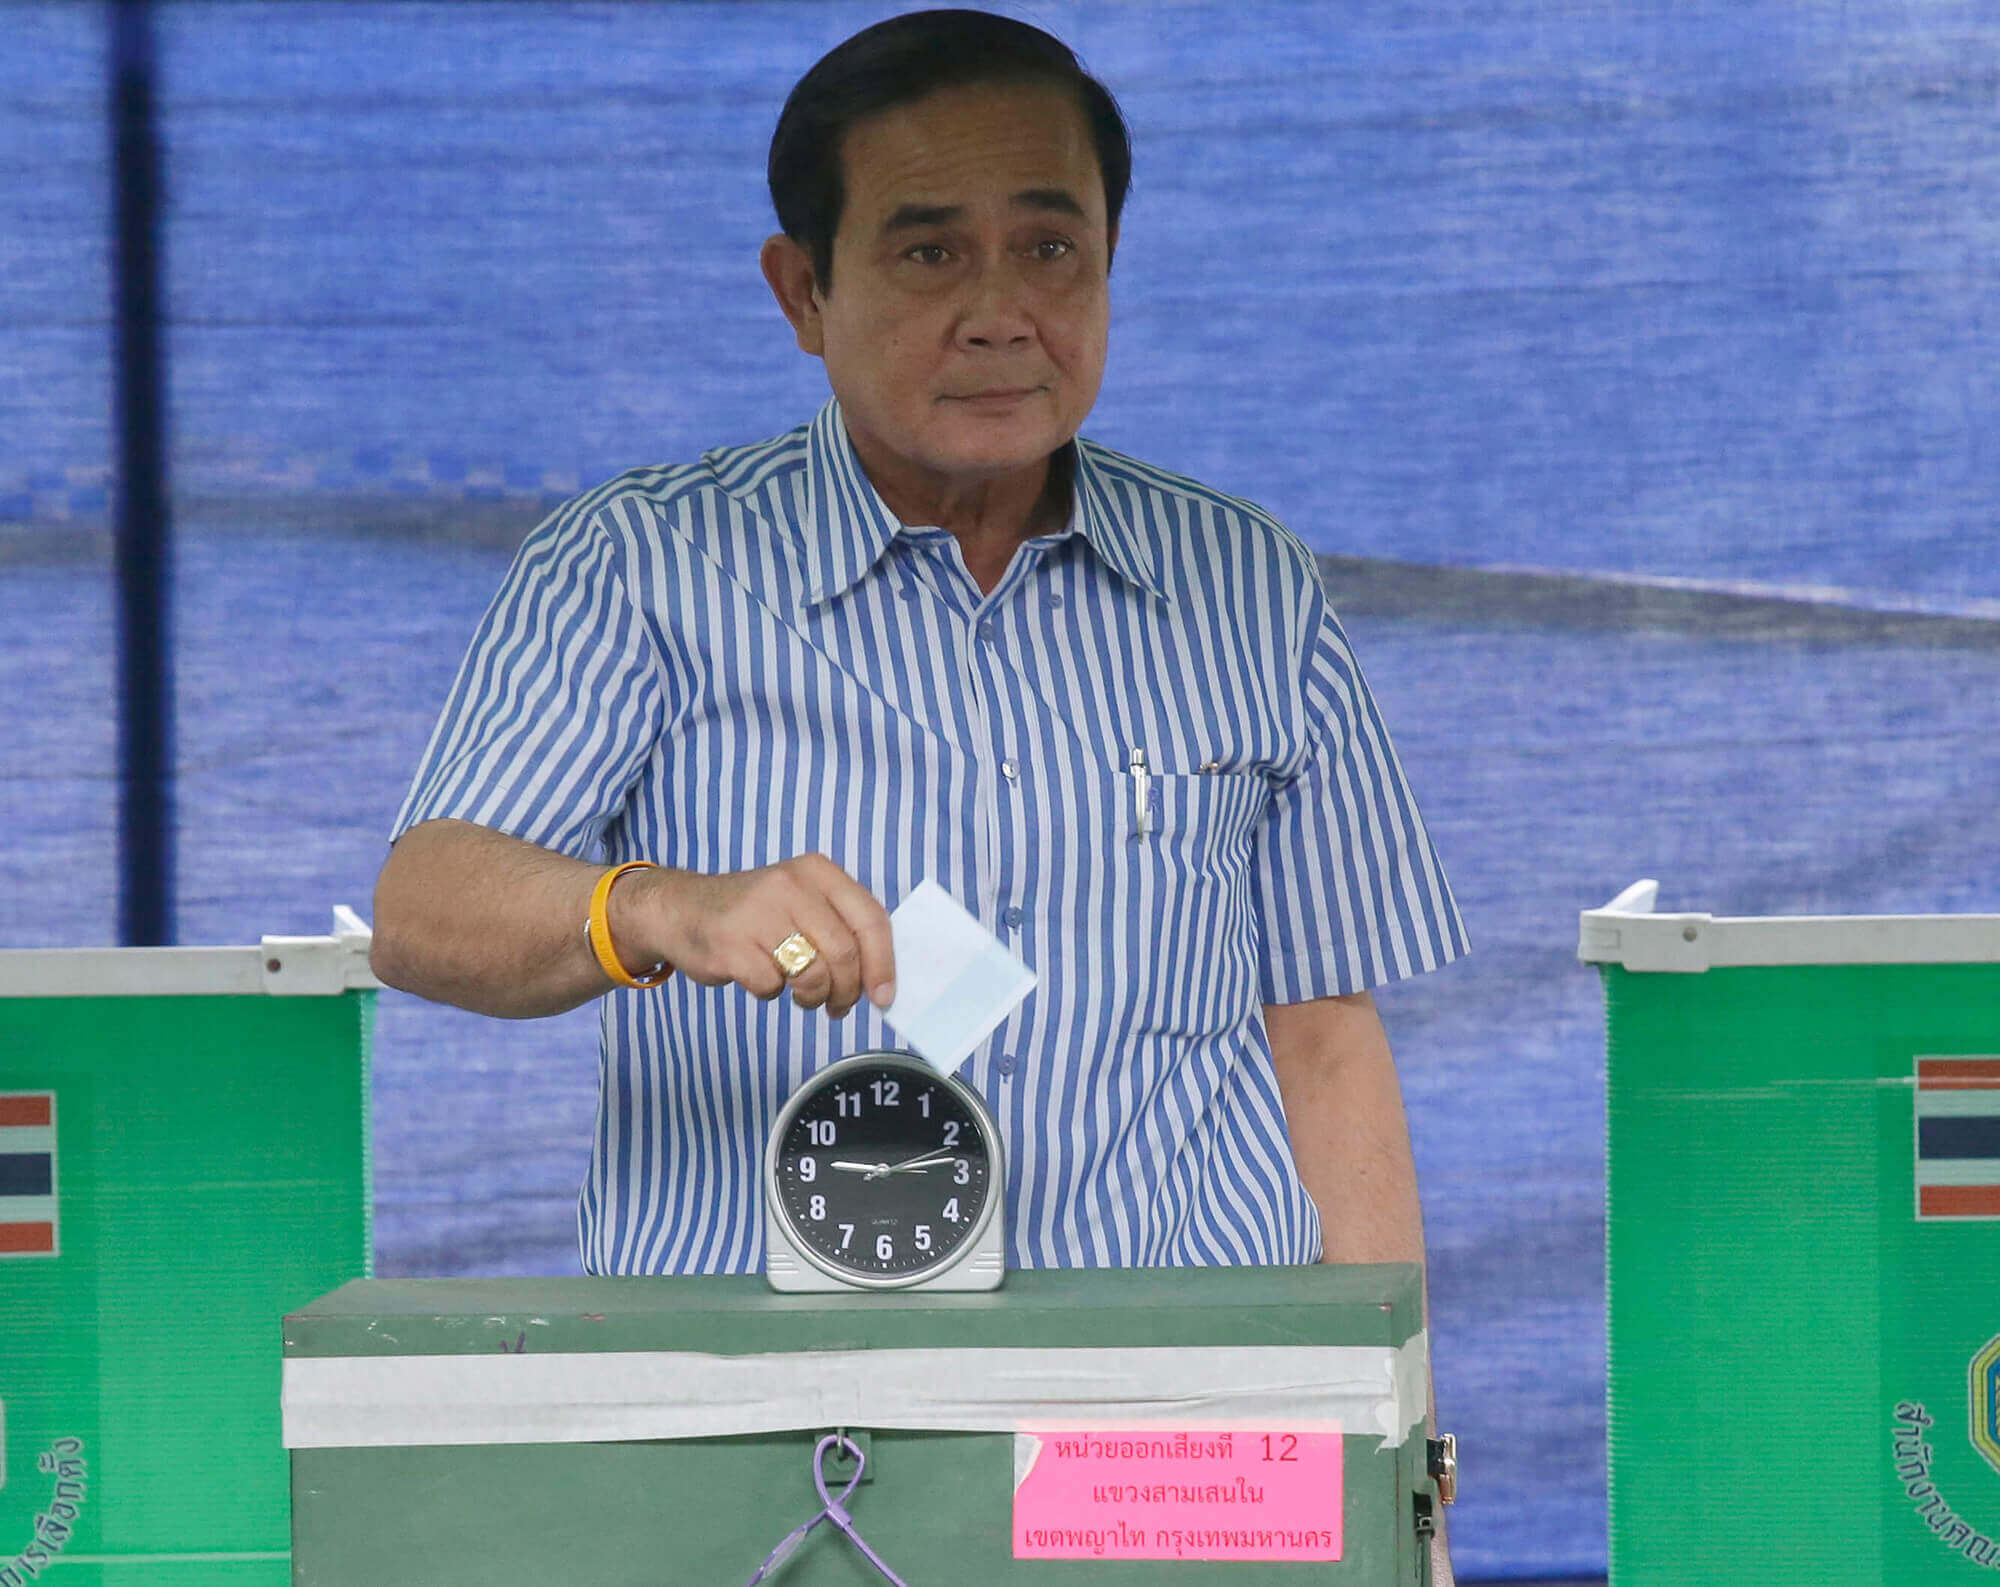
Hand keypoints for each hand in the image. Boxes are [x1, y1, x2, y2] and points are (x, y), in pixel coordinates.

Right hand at [612, 854, 894, 1016]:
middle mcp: (791, 885)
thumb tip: (880, 979)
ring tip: (803, 996)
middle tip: (838, 1006)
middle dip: (848, 991)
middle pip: (844, 954)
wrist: (680, 909)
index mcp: (817, 872)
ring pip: (813, 974)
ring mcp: (758, 913)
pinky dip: (772, 993)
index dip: (883, 964)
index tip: (884, 996)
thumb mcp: (802, 900)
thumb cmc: (754, 914)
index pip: (870, 919)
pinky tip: (762, 979)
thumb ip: (841, 927)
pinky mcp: (731, 944)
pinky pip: (772, 986)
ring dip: (814, 997)